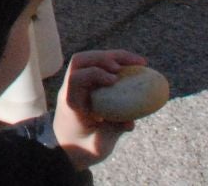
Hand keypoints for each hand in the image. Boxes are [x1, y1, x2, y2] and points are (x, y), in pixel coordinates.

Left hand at [54, 49, 150, 168]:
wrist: (69, 150)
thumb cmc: (83, 149)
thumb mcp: (97, 145)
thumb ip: (112, 131)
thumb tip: (131, 121)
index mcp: (71, 102)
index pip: (76, 77)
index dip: (95, 74)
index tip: (114, 80)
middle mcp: (71, 88)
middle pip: (82, 60)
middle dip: (105, 57)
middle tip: (126, 66)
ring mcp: (78, 84)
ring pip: (91, 60)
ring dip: (114, 57)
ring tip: (138, 62)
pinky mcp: (89, 84)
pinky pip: (101, 66)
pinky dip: (117, 64)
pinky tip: (134, 68)